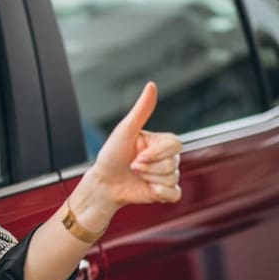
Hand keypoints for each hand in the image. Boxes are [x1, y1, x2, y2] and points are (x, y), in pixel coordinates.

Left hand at [89, 82, 182, 209]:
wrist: (103, 183)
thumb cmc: (111, 154)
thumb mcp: (125, 130)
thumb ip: (141, 110)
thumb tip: (151, 85)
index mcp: (159, 142)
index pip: (175, 144)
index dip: (156, 153)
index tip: (137, 156)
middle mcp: (165, 157)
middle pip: (173, 163)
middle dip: (148, 167)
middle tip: (132, 166)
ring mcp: (166, 175)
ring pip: (171, 178)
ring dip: (149, 179)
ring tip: (135, 175)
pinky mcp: (165, 192)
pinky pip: (175, 194)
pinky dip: (160, 193)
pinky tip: (147, 189)